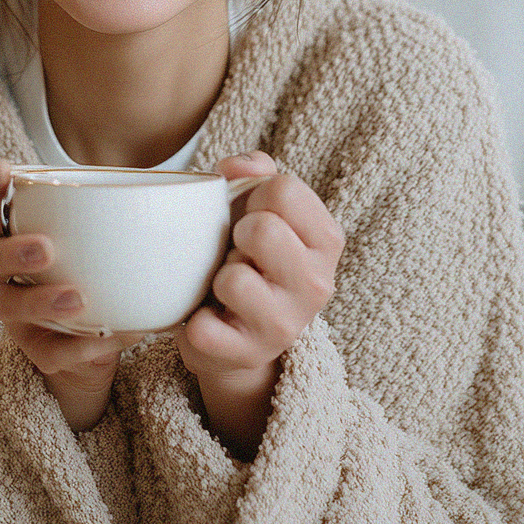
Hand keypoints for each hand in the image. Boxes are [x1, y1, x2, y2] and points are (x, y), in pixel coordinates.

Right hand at [0, 161, 153, 431]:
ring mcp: (17, 312)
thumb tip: (214, 180)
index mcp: (16, 233)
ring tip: (78, 299)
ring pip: (14, 306)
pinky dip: (83, 346)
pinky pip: (51, 350)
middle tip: (46, 248)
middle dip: (14, 251)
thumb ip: (138, 208)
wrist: (97, 342)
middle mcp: (6, 272)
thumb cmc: (101, 273)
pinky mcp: (38, 350)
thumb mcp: (111, 239)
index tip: (2, 169)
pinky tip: (112, 337)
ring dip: (43, 301)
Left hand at [179, 153, 340, 456]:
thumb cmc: (249, 256)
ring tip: (227, 288)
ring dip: (217, 278)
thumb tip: (235, 167)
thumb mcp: (259, 208)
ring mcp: (285, 325)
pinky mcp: (246, 355)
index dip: (255, 197)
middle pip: (263, 230)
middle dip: (238, 236)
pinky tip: (212, 319)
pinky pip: (203, 327)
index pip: (285, 189)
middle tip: (239, 254)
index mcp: (326, 240)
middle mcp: (318, 284)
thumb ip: (254, 171)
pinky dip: (196, 320)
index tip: (254, 217)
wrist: (239, 335)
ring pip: (233, 279)